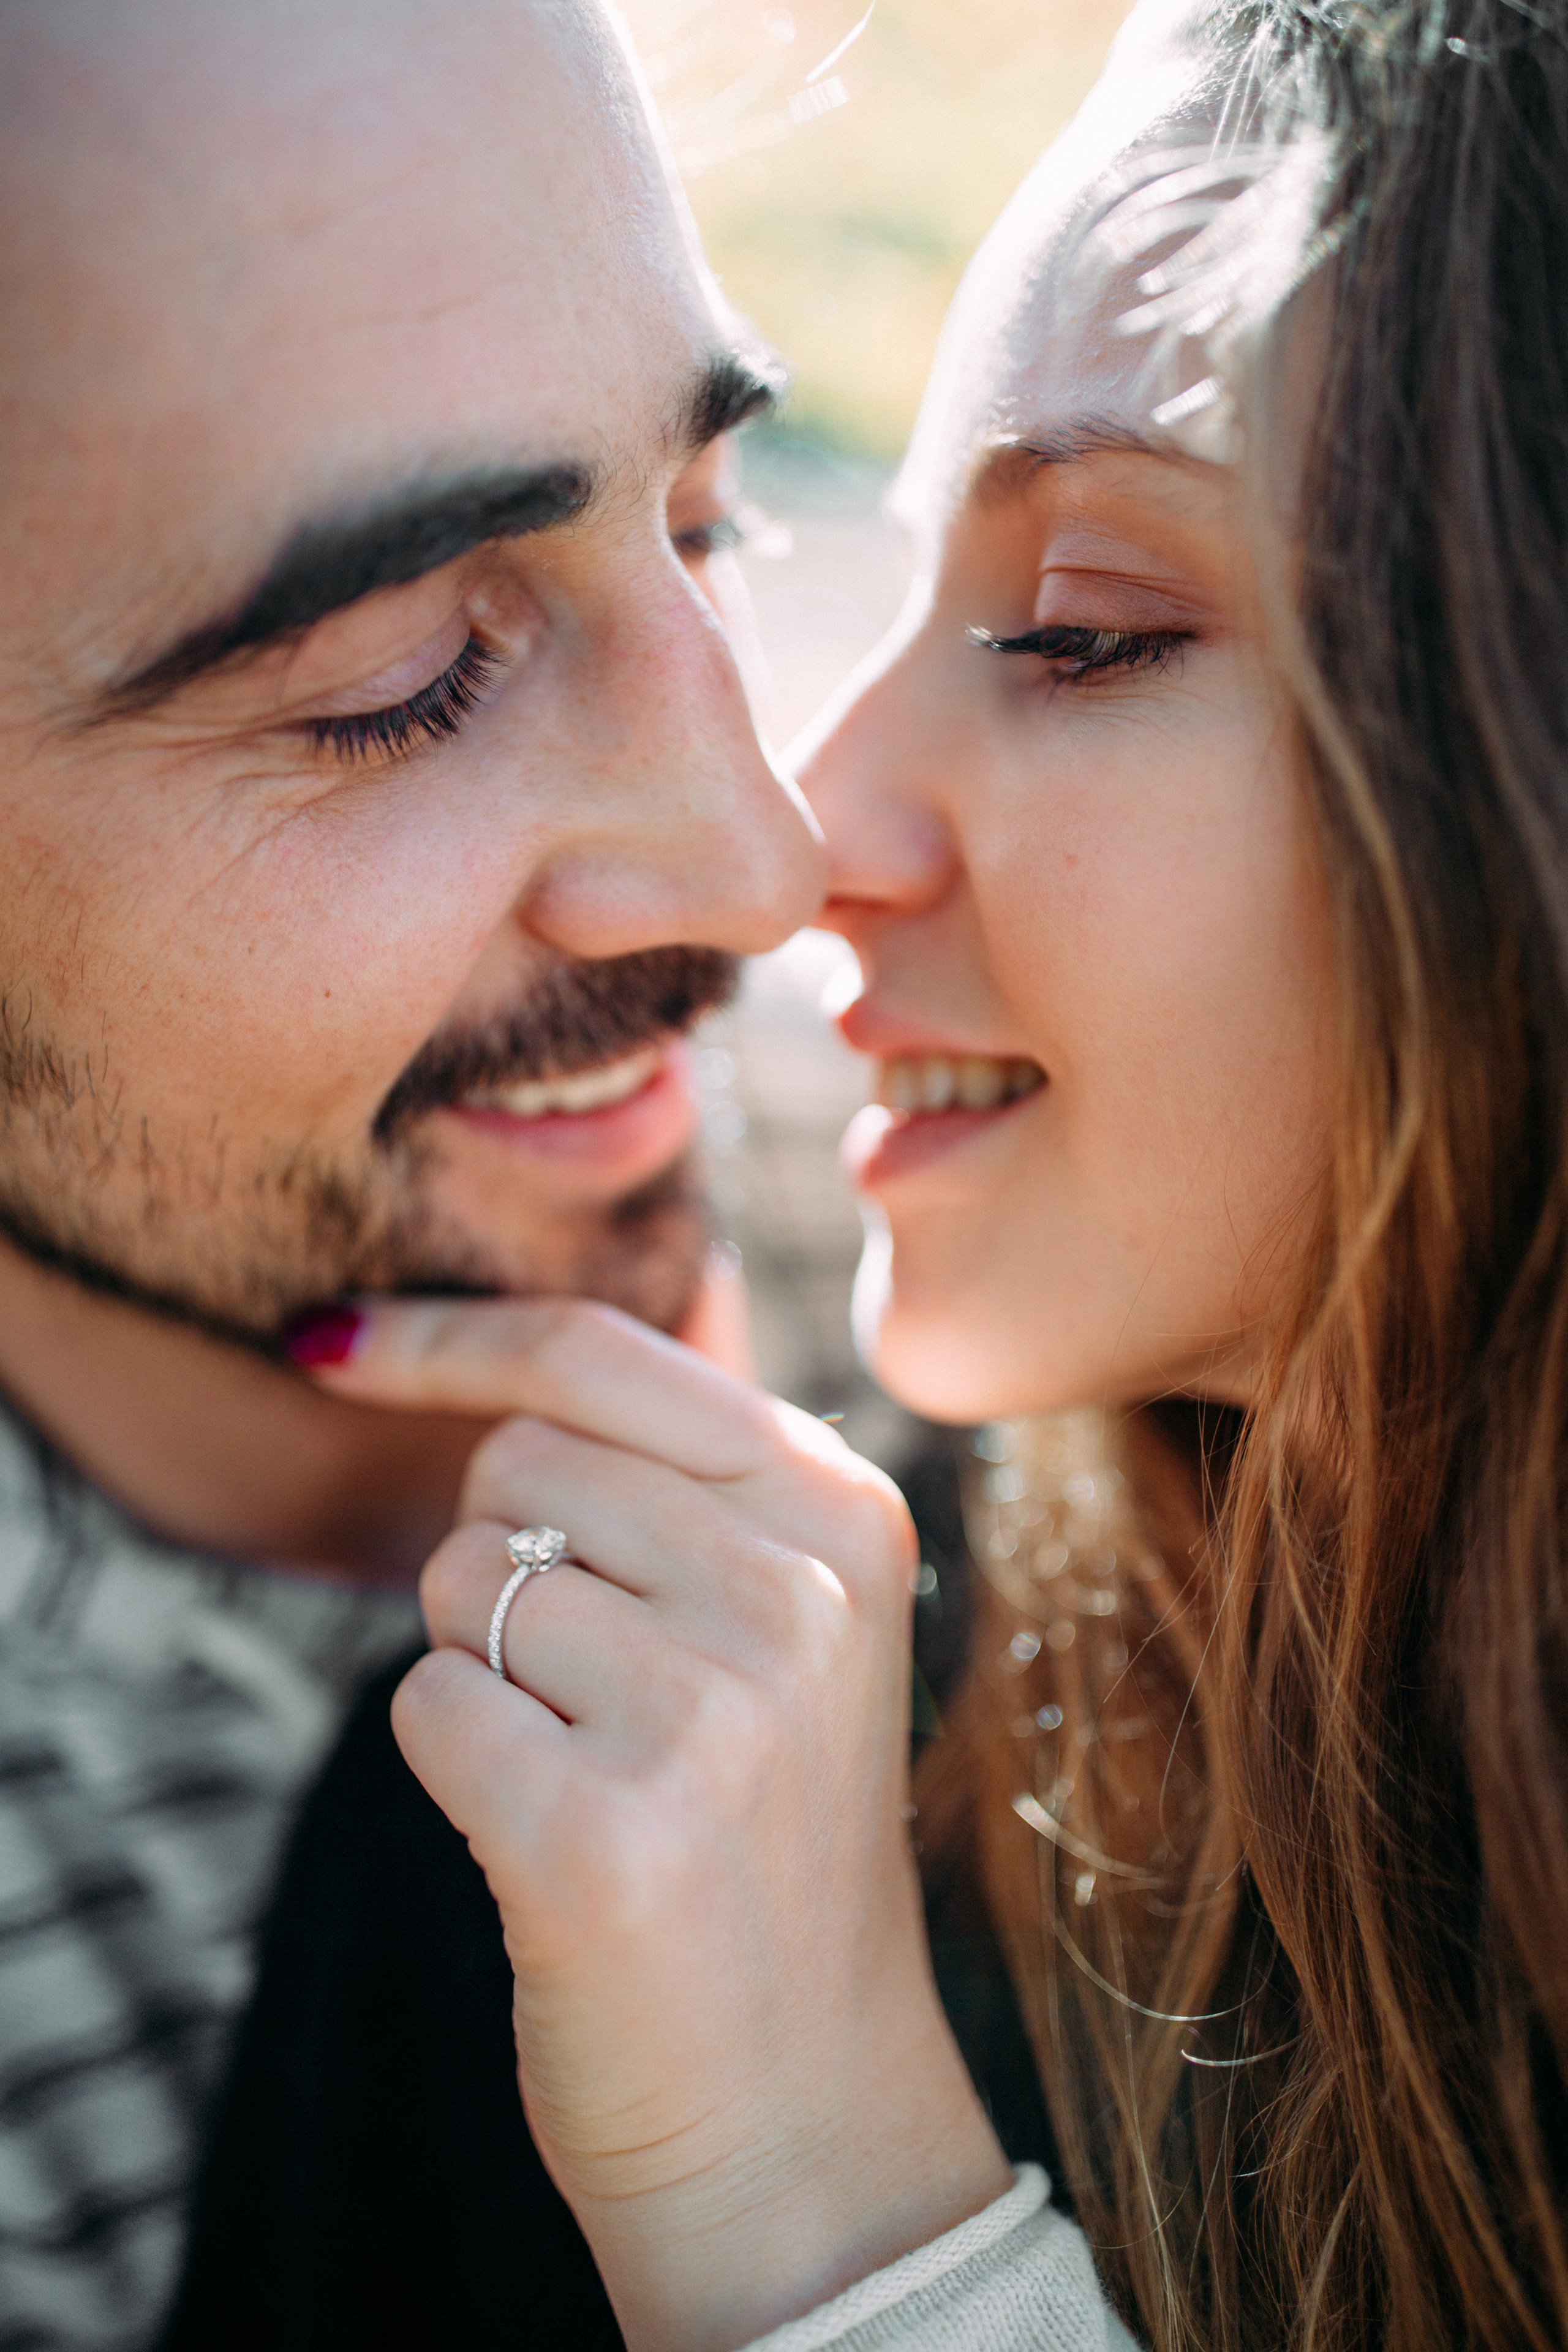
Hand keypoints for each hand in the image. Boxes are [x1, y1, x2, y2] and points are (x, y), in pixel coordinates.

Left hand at [302, 1296, 1008, 2351]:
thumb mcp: (790, 1622)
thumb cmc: (759, 1840)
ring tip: (597, 1765)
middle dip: (504, 1556)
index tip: (334, 1344)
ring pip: (464, 1579)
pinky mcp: (603, 1830)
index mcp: (843, 1514)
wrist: (801, 2109)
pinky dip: (454, 1757)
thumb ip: (694, 1472)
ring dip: (486, 1666)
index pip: (603, 1352)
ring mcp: (711, 1710)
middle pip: (517, 1462)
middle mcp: (795, 1591)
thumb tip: (558, 1332)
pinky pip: (428, 1701)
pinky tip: (550, 1833)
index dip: (448, 1339)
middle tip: (597, 1688)